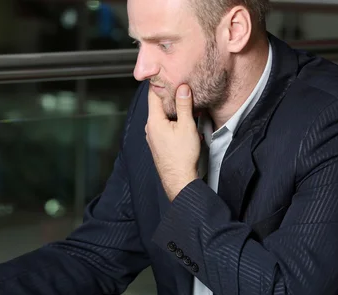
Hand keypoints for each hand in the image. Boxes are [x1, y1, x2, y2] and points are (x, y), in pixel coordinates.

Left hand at [146, 84, 199, 200]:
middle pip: (158, 104)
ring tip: (187, 103)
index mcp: (153, 120)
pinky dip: (174, 120)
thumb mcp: (187, 126)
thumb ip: (184, 105)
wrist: (179, 179)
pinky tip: (185, 122)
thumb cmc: (182, 156)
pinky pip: (165, 126)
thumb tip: (182, 88)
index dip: (160, 82)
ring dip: (174, 109)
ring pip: (162, 116)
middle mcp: (150, 127)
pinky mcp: (159, 143)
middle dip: (169, 95)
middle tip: (181, 85)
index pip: (153, 94)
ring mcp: (153, 136)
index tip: (166, 72)